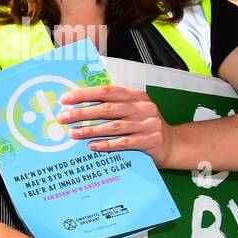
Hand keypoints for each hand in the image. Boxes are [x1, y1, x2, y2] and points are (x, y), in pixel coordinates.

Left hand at [58, 86, 175, 166]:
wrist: (173, 144)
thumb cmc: (145, 126)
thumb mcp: (132, 111)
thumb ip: (112, 107)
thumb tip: (79, 107)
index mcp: (136, 96)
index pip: (106, 91)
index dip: (85, 94)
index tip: (65, 99)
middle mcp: (143, 108)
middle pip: (107, 108)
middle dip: (82, 113)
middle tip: (63, 117)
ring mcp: (147, 124)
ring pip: (114, 126)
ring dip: (91, 130)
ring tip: (73, 133)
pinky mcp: (149, 141)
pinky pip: (123, 142)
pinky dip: (106, 144)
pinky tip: (92, 146)